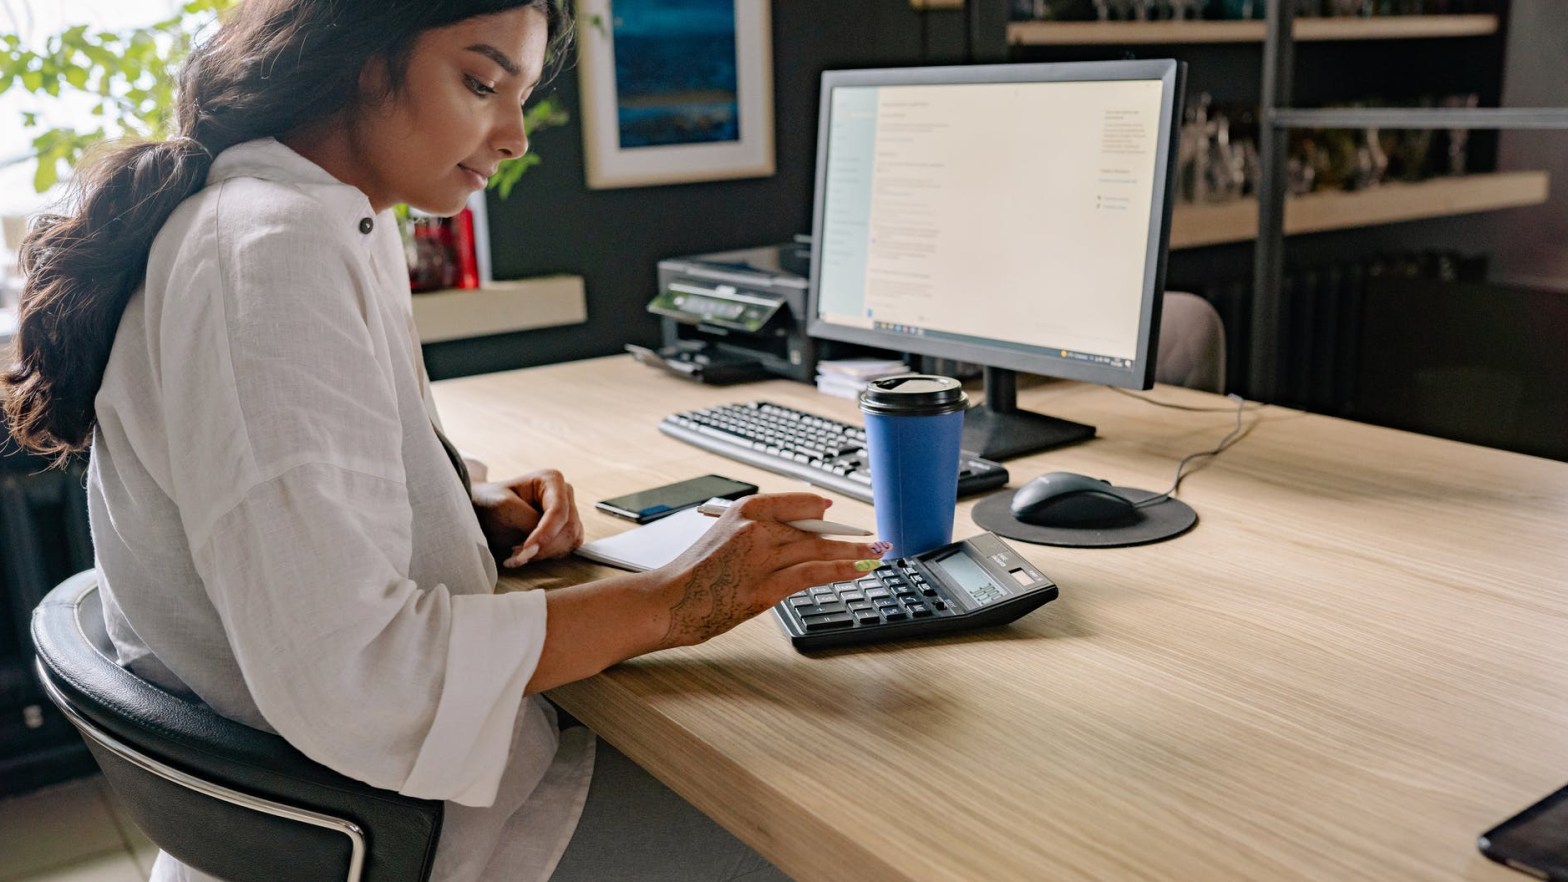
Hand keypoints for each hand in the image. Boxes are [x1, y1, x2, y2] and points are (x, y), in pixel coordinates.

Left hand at [471, 469, 583, 567]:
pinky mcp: (566, 529)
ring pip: (571, 541)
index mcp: (551, 479)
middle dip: (544, 547)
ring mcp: (568, 512)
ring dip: (545, 553)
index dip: (545, 534)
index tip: (526, 551)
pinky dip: (548, 556)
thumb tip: (545, 542)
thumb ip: (528, 521)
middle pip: (569, 528)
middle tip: (516, 555)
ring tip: (518, 554)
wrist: (485, 511)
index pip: (559, 512)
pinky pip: (568, 548)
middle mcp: (565, 494)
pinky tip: (528, 554)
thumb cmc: (491, 503)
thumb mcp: (504, 507)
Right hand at [653, 493, 889, 647]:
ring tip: (876, 554)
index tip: (836, 512)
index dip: (822, 509)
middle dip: (847, 534)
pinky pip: (813, 574)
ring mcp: (761, 558)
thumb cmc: (693, 574)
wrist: (667, 600)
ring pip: (819, 550)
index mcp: (745, 509)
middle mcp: (756, 528)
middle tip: (873, 538)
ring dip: (854, 552)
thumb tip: (798, 538)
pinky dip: (841, 569)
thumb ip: (758, 532)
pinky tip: (859, 570)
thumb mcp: (723, 536)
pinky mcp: (765, 588)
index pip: (797, 502)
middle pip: (814, 529)